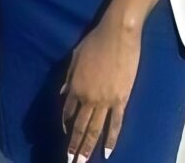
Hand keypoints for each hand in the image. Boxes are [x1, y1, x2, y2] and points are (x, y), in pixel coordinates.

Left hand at [62, 19, 140, 161]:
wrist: (117, 35)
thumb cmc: (95, 41)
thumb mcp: (75, 57)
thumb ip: (69, 78)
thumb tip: (63, 94)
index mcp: (75, 86)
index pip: (68, 111)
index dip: (65, 123)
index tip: (65, 135)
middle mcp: (88, 97)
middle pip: (80, 126)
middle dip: (74, 146)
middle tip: (70, 162)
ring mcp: (105, 101)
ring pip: (95, 129)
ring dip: (88, 147)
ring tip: (82, 162)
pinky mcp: (121, 100)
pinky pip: (115, 124)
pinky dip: (111, 139)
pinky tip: (107, 152)